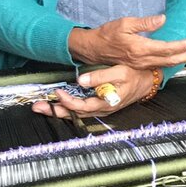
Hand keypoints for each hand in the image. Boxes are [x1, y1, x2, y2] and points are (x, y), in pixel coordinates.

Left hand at [31, 65, 153, 118]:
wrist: (148, 81)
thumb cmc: (135, 75)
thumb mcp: (120, 72)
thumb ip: (100, 77)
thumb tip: (80, 80)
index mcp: (106, 103)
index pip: (81, 106)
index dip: (67, 101)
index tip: (57, 92)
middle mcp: (101, 109)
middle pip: (74, 114)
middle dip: (55, 111)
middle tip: (37, 107)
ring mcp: (101, 108)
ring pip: (77, 113)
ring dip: (59, 110)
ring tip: (44, 106)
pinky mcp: (101, 105)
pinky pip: (81, 109)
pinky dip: (69, 107)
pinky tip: (61, 104)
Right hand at [69, 14, 185, 68]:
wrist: (93, 48)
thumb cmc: (108, 33)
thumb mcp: (125, 22)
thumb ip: (145, 23)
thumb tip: (163, 19)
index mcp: (140, 48)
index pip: (167, 48)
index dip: (182, 45)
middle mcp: (142, 59)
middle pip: (170, 59)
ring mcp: (141, 65)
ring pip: (166, 64)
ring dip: (182, 59)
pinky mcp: (139, 66)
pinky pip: (159, 65)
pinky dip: (172, 62)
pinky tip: (179, 58)